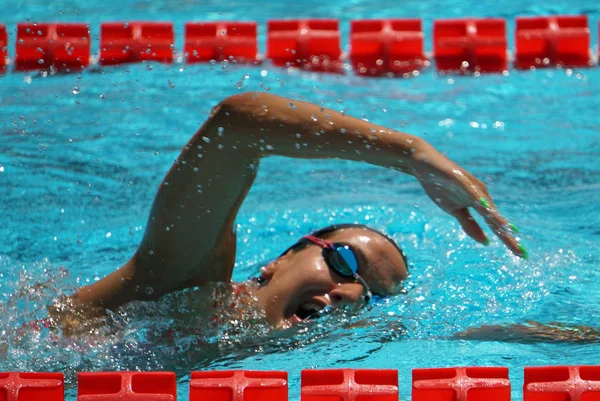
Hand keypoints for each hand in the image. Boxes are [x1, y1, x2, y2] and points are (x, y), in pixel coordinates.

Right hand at [411, 146, 525, 257]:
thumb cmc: (441, 187)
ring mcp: (470, 187)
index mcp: (479, 204)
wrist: (424, 165)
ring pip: (486, 206)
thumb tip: (486, 242)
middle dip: (507, 235)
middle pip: (495, 218)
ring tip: (508, 231)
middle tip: (522, 253)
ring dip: (497, 219)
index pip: (494, 225)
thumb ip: (470, 225)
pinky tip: (485, 206)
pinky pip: (470, 191)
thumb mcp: (455, 211)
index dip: (507, 239)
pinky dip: (478, 199)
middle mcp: (480, 195)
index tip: (521, 255)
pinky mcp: (459, 179)